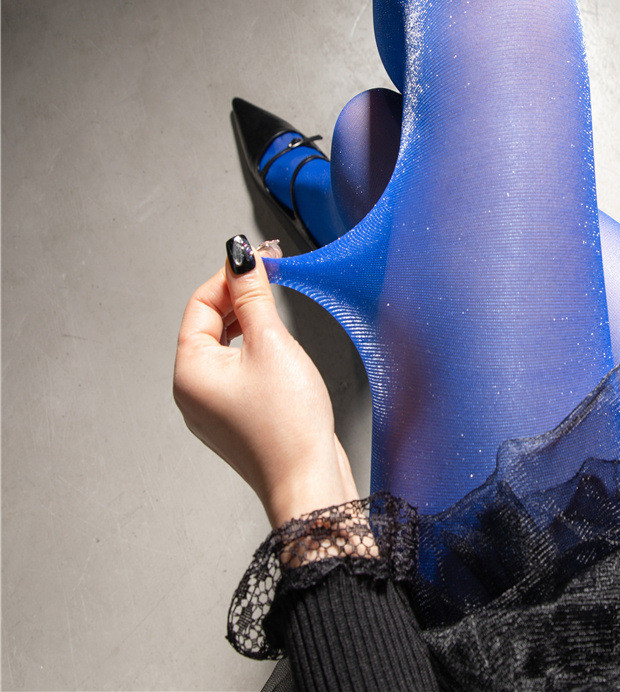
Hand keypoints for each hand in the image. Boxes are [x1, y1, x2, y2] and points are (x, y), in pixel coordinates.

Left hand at [173, 236, 358, 526]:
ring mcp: (214, 407)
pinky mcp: (237, 416)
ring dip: (248, 319)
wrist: (308, 482)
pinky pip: (237, 369)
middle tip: (270, 273)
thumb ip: (254, 296)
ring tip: (276, 302)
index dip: (228, 275)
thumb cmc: (288, 424)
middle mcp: (193, 391)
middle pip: (209, 324)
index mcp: (190, 371)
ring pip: (224, 346)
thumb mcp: (272, 344)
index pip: (201, 304)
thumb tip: (240, 259)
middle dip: (238, 295)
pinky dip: (253, 347)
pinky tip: (277, 340)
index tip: (257, 257)